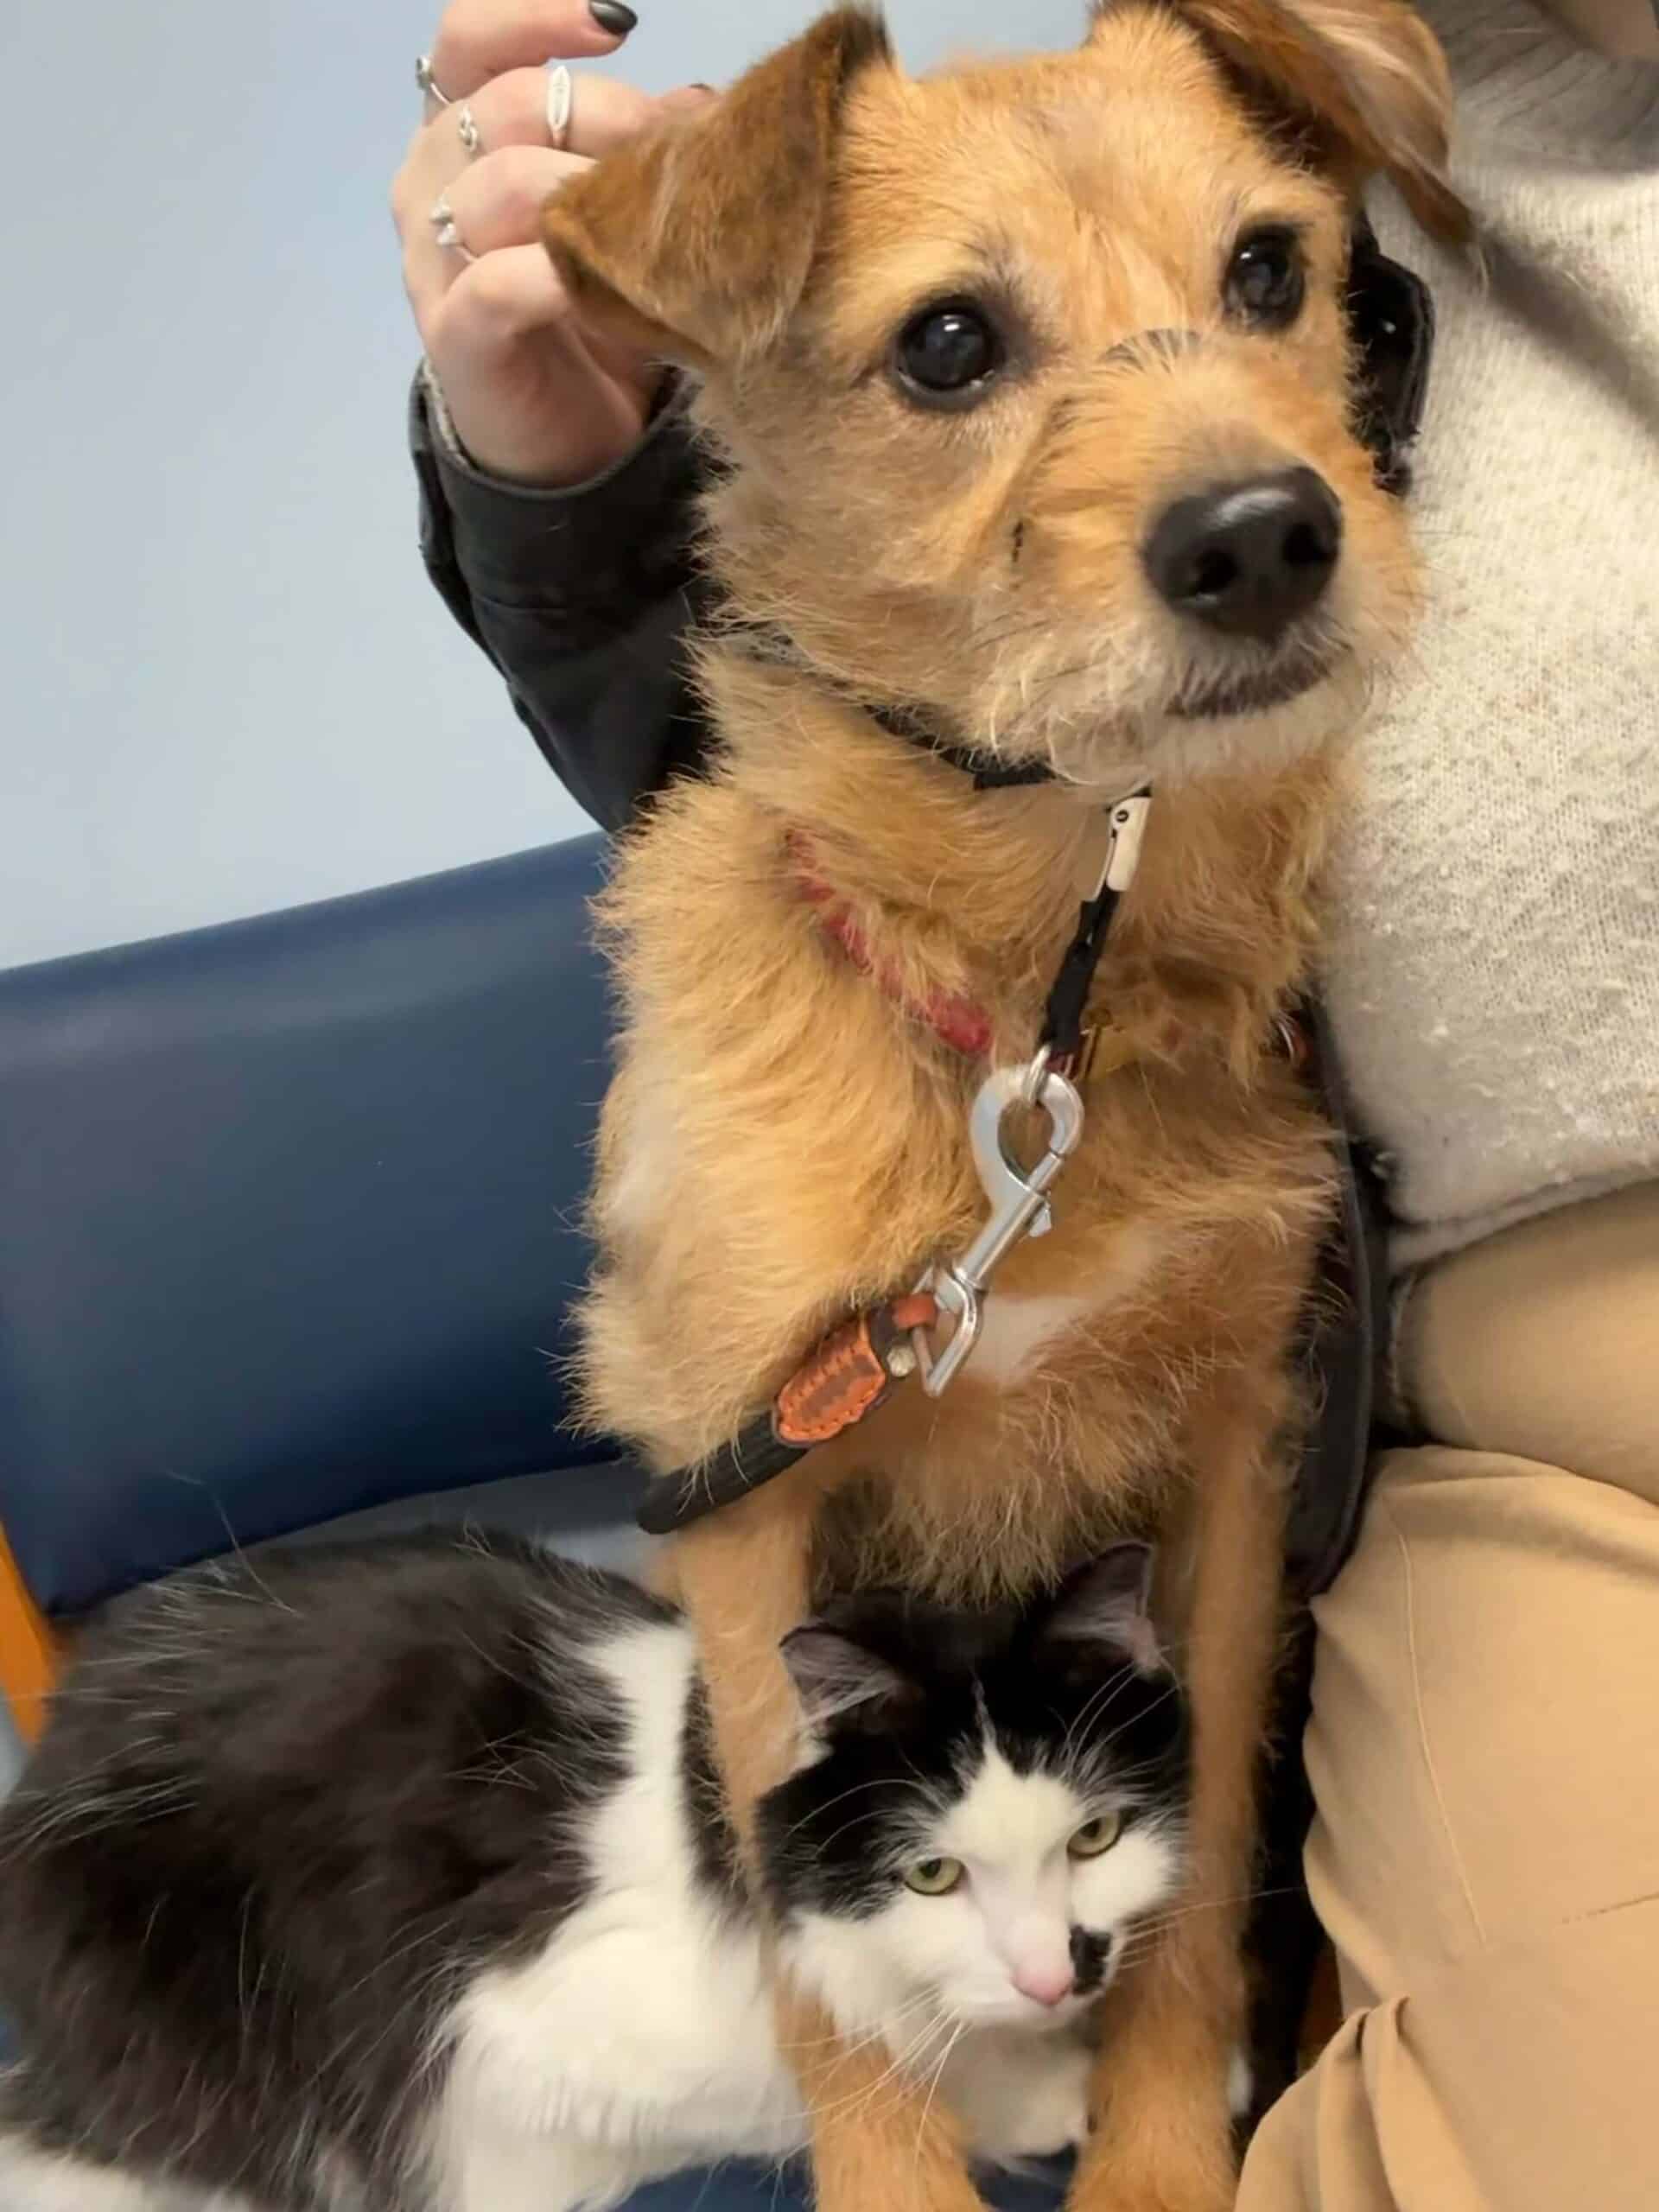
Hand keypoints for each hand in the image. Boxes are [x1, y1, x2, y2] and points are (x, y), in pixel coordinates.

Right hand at [392, 2, 712, 485]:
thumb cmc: (590, 313)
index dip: (535, 15)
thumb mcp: (619, 220)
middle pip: (509, 105)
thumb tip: (702, 106)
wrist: (566, 443)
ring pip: (503, 183)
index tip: (617, 24)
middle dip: (607, 116)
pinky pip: (497, 280)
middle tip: (674, 156)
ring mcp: (433, 259)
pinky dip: (559, 275)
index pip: (468, 39)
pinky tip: (607, 285)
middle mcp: (431, 183)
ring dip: (590, 195)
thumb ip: (642, 155)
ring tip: (650, 228)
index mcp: (460, 134)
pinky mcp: (454, 333)